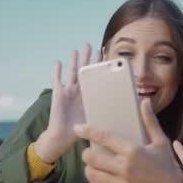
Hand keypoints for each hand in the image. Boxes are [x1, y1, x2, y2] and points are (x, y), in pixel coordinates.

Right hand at [34, 43, 101, 163]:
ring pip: (72, 73)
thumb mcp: (97, 118)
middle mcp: (80, 91)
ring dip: (74, 61)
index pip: (96, 77)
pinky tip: (58, 62)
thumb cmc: (81, 130)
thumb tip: (126, 109)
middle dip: (88, 58)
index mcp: (90, 95)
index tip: (106, 55)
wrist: (63, 137)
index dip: (100, 66)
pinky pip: (57, 80)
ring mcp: (68, 91)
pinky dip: (57, 72)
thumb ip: (107, 111)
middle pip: (84, 70)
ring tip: (76, 50)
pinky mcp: (58, 95)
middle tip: (91, 45)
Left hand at [74, 99, 182, 182]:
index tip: (79, 128)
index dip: (88, 131)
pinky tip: (99, 177)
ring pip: (91, 174)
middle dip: (87, 152)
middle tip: (90, 151)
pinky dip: (95, 181)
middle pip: (91, 157)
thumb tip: (145, 101)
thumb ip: (150, 121)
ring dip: (89, 167)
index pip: (104, 138)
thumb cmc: (168, 166)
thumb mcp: (161, 142)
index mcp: (133, 151)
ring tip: (93, 164)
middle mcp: (124, 168)